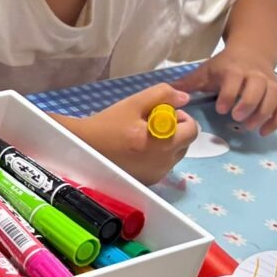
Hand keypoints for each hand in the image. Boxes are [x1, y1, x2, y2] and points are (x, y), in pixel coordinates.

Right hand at [58, 84, 198, 184]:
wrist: (84, 148)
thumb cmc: (107, 124)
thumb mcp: (133, 102)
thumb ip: (162, 95)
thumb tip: (185, 98)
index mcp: (161, 142)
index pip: (192, 131)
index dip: (183, 118)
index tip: (165, 113)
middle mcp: (162, 162)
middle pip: (186, 144)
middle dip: (176, 131)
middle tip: (153, 123)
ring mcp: (156, 175)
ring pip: (175, 155)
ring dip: (168, 144)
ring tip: (144, 136)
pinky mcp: (148, 181)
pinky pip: (163, 165)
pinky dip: (158, 156)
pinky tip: (138, 150)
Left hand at [175, 52, 276, 134]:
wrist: (252, 51)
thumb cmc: (225, 65)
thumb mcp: (206, 70)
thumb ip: (188, 83)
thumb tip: (166, 93)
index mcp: (234, 69)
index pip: (234, 80)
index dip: (229, 94)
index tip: (221, 109)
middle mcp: (254, 75)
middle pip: (259, 87)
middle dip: (249, 104)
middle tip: (237, 119)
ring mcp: (269, 84)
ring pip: (274, 96)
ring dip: (264, 113)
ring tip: (250, 127)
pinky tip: (264, 132)